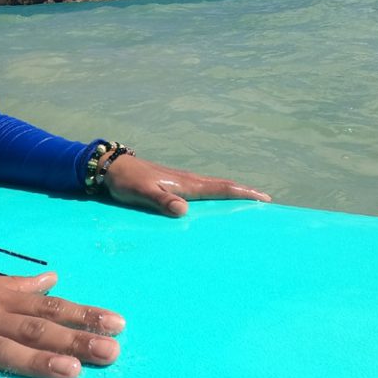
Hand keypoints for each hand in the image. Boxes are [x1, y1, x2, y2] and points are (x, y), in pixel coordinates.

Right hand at [0, 250, 122, 377]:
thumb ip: (17, 286)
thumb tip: (55, 279)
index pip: (48, 306)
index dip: (83, 315)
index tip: (119, 324)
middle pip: (34, 327)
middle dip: (74, 339)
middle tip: (112, 352)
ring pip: (1, 348)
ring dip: (35, 359)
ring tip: (70, 371)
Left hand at [102, 154, 270, 216]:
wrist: (112, 167)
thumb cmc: (127, 181)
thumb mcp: (143, 193)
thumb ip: (162, 201)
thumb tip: (184, 211)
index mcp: (186, 184)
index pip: (221, 188)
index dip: (243, 192)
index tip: (264, 198)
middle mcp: (188, 181)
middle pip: (222, 186)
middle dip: (244, 192)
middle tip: (265, 201)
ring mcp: (181, 181)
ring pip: (213, 186)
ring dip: (232, 192)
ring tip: (247, 201)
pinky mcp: (174, 183)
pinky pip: (203, 189)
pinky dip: (216, 194)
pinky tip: (215, 201)